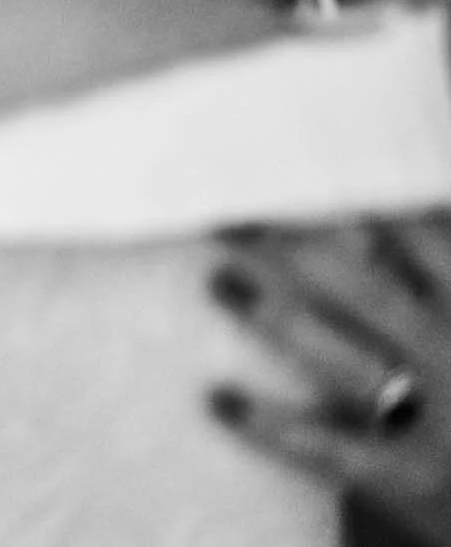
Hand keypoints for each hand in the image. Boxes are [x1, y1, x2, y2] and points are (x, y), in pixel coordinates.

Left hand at [208, 216, 450, 544]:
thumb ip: (423, 275)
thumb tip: (367, 215)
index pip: (418, 240)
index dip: (349, 208)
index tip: (286, 175)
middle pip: (362, 288)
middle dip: (290, 248)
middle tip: (229, 217)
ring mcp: (433, 417)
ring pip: (339, 357)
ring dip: (274, 318)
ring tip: (220, 281)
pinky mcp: (408, 475)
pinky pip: (327, 447)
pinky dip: (270, 425)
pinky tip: (220, 401)